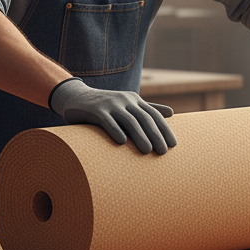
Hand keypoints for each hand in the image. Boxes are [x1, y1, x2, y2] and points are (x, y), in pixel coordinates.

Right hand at [50, 78, 175, 153]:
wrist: (76, 97)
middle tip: (163, 152)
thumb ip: (148, 108)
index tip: (173, 145)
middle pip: (144, 118)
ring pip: (129, 120)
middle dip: (155, 135)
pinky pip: (107, 120)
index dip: (164, 129)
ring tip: (147, 151)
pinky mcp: (95, 109)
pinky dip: (115, 130)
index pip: (153, 115)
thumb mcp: (128, 105)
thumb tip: (171, 112)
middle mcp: (125, 100)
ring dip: (140, 136)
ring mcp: (110, 104)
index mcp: (135, 100)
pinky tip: (122, 143)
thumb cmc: (106, 106)